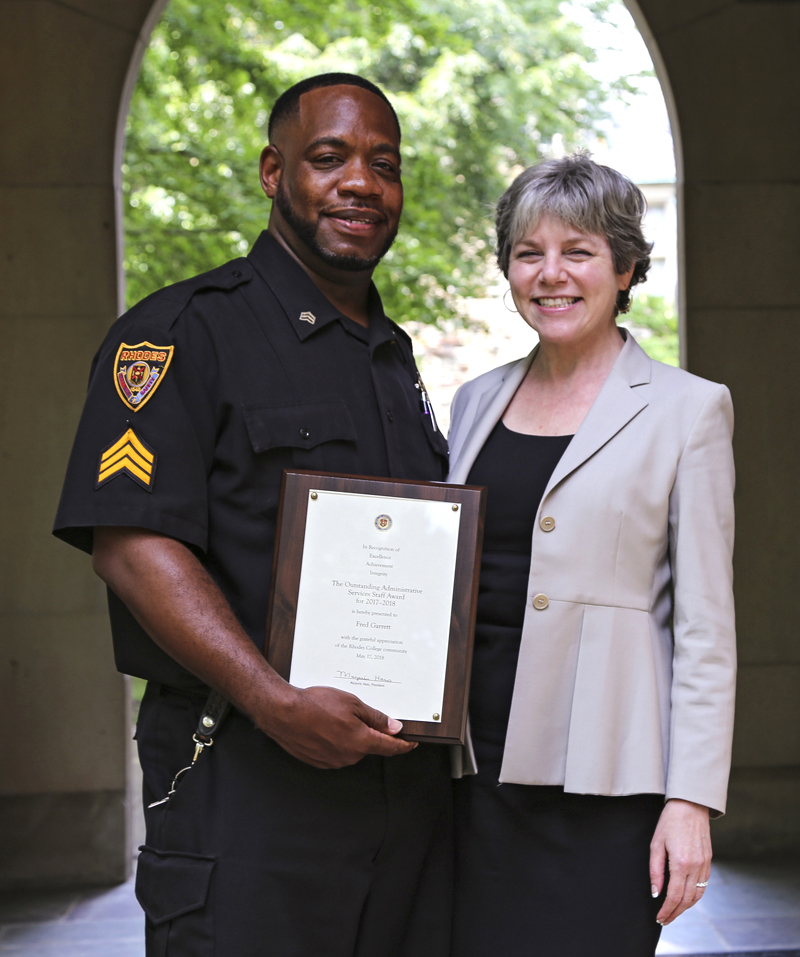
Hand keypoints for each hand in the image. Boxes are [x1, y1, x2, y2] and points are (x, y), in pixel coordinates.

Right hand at [259, 684, 417, 768]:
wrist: (283, 713)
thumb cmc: (315, 705)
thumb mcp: (352, 703)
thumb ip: (375, 718)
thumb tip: (394, 727)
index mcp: (361, 742)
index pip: (390, 748)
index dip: (403, 745)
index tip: (411, 743)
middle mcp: (349, 756)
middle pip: (369, 746)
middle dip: (369, 733)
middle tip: (358, 713)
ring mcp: (333, 761)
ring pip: (351, 749)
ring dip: (350, 736)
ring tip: (334, 716)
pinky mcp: (319, 762)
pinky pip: (335, 752)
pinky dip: (335, 741)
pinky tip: (324, 725)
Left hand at [650, 799, 711, 925]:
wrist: (690, 806)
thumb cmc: (669, 822)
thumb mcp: (656, 844)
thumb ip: (655, 870)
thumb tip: (656, 892)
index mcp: (681, 863)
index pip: (674, 896)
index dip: (667, 910)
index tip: (659, 917)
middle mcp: (696, 867)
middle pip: (687, 900)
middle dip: (675, 913)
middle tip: (664, 919)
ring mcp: (705, 865)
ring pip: (697, 895)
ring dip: (686, 907)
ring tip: (674, 912)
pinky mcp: (709, 861)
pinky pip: (704, 885)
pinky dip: (695, 896)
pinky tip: (686, 898)